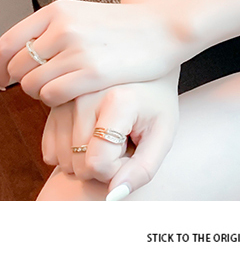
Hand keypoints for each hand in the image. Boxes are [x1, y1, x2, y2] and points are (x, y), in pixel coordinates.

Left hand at [0, 0, 183, 104]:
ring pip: (31, 85)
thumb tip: (15, 57)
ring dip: (43, 93)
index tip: (2, 79)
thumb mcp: (83, 17)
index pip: (7, 43)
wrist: (164, 29)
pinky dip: (56, 101)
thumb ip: (52, 32)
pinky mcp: (91, 73)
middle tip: (47, 84)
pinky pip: (51, 96)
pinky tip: (75, 94)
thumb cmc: (125, 28)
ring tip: (65, 87)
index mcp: (58, 10)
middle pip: (16, 67)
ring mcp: (77, 50)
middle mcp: (64, 27)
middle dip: (26, 81)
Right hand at [42, 72, 179, 198]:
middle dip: (103, 163)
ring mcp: (66, 98)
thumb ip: (143, 169)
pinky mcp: (54, 104)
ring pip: (63, 160)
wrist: (145, 68)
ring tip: (110, 134)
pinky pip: (51, 150)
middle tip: (124, 140)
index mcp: (116, 100)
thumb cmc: (157, 103)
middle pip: (79, 164)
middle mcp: (84, 95)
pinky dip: (70, 152)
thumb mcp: (164, 134)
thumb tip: (112, 197)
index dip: (117, 168)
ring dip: (87, 158)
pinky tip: (91, 133)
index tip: (133, 148)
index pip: (98, 163)